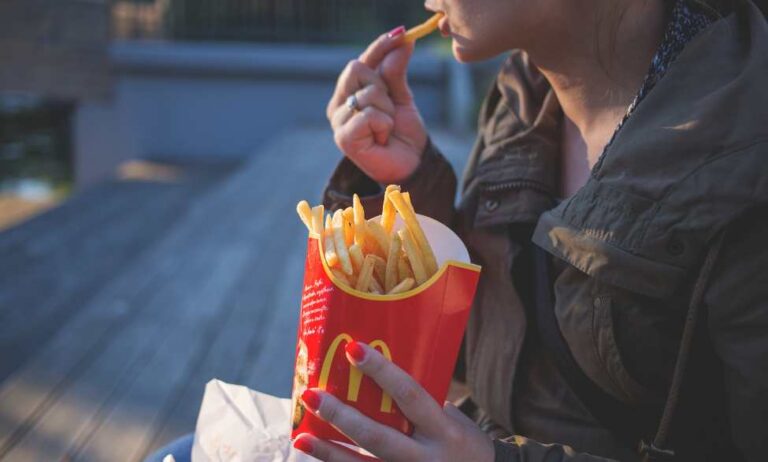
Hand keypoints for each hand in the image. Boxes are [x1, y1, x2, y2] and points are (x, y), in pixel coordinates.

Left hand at [293, 341, 493, 461]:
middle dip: (341, 416)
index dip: (382, 372)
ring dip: (328, 452)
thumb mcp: (451, 420)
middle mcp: (426, 458)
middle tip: (312, 395)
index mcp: (444, 430)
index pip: (410, 395)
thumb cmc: (463, 443)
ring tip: (301, 435)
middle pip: (377, 437)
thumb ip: (419, 403)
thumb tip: (375, 374)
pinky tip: (317, 455)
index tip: (353, 348)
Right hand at [326, 27, 427, 183]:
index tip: (401, 33)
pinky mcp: (343, 138)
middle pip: (356, 69)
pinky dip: (384, 124)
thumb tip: (403, 40)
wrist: (411, 165)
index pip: (360, 61)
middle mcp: (338, 106)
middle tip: (390, 110)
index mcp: (348, 93)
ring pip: (366, 93)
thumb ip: (396, 71)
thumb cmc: (403, 134)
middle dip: (383, 86)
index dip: (379, 47)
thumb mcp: (402, 97)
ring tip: (387, 129)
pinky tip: (382, 139)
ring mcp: (338, 122)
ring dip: (387, 110)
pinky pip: (368, 114)